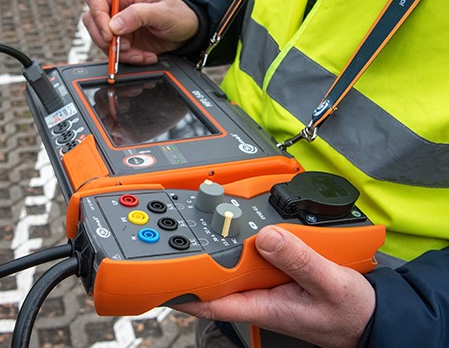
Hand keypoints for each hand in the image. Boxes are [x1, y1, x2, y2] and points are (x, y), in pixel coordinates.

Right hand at [83, 0, 198, 64]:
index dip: (97, 14)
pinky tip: (145, 56)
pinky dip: (128, 59)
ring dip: (119, 52)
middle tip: (122, 46)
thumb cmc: (179, 14)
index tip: (109, 32)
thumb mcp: (163, 11)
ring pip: (101, 41)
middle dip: (104, 38)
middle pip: (91, 21)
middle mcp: (116, 9)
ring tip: (140, 53)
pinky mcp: (123, 43)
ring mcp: (118, 27)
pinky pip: (115, 54)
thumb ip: (138, 15)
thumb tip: (114, 25)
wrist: (189, 32)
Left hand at [173, 226, 375, 347]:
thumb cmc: (352, 312)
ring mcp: (268, 286)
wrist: (374, 316)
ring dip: (223, 246)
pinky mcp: (279, 275)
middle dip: (198, 257)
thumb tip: (268, 237)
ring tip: (208, 220)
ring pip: (236, 264)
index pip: (211, 303)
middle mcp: (260, 296)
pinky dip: (250, 242)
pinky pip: (258, 257)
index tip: (161, 276)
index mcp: (263, 306)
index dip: (182, 292)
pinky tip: (248, 227)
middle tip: (181, 232)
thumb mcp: (329, 284)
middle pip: (217, 276)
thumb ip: (299, 261)